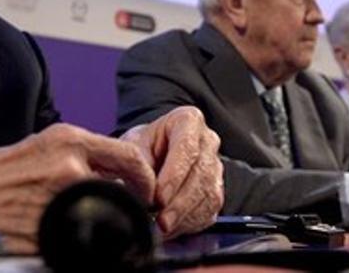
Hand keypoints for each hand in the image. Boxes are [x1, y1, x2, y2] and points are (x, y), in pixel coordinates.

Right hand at [0, 123, 155, 252]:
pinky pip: (77, 243)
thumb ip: (79, 158)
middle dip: (123, 207)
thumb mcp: (40, 149)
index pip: (131, 158)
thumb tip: (114, 177)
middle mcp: (68, 167)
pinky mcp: (45, 234)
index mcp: (69, 141)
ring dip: (99, 224)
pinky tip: (62, 241)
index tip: (146, 194)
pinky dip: (75, 243)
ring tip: (82, 226)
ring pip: (103, 218)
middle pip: (121, 193)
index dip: (145, 181)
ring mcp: (57, 201)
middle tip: (123, 218)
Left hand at [121, 106, 223, 237]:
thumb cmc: (144, 146)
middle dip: (179, 201)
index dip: (174, 175)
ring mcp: (215, 166)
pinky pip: (210, 209)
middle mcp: (207, 141)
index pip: (187, 147)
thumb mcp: (133, 145)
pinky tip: (173, 228)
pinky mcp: (215, 190)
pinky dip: (190, 222)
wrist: (153, 155)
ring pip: (208, 194)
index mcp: (188, 121)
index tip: (158, 197)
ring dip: (184, 215)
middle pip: (201, 173)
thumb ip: (136, 163)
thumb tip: (137, 187)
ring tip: (163, 227)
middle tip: (160, 219)